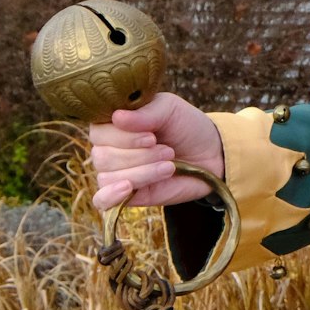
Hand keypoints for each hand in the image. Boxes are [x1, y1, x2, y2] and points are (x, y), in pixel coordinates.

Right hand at [88, 92, 225, 210]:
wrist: (210, 154)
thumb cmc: (186, 126)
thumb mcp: (171, 109)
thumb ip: (146, 113)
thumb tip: (117, 117)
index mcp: (113, 123)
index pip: (98, 131)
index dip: (123, 137)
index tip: (152, 136)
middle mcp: (108, 148)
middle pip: (102, 156)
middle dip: (139, 155)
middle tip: (168, 151)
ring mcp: (115, 172)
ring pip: (108, 177)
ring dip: (142, 172)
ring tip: (169, 165)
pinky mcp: (126, 194)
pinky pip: (102, 200)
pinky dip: (110, 195)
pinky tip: (128, 188)